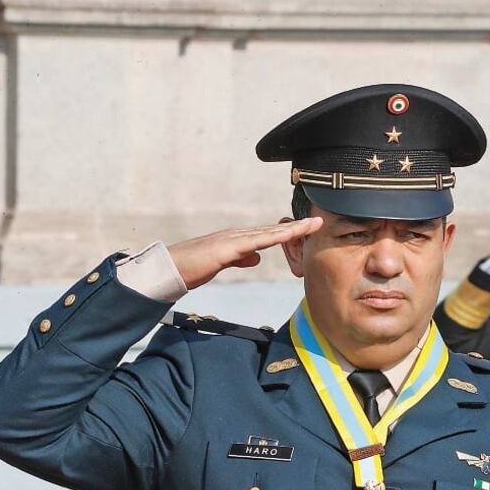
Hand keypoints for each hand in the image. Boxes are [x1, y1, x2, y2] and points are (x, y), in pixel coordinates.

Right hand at [167, 217, 322, 289]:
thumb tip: (257, 258)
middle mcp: (238, 235)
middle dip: (297, 226)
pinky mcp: (228, 247)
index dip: (289, 231)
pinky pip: (256, 241)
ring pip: (269, 233)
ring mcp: (233, 239)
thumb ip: (240, 259)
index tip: (308, 229)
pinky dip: (274, 238)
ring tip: (313, 224)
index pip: (269, 235)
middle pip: (274, 230)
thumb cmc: (193, 267)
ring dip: (292, 229)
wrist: (170, 268)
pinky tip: (289, 235)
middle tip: (319, 221)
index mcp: (237, 240)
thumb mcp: (223, 264)